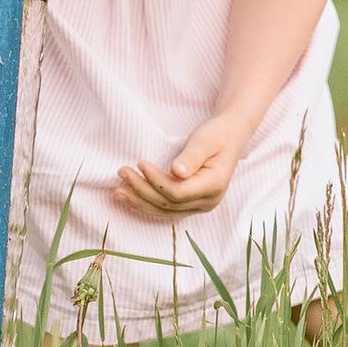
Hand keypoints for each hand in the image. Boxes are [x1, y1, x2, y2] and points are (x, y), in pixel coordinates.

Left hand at [113, 111, 245, 220]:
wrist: (230, 137)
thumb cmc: (217, 135)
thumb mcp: (206, 140)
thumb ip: (192, 157)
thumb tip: (177, 172)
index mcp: (213, 186)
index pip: (177, 192)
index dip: (156, 181)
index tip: (139, 164)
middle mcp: (207, 202)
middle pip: (168, 204)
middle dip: (141, 191)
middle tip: (121, 173)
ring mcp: (199, 205)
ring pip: (165, 211)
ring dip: (139, 202)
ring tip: (117, 192)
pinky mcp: (191, 203)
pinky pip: (166, 209)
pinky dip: (147, 204)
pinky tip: (129, 199)